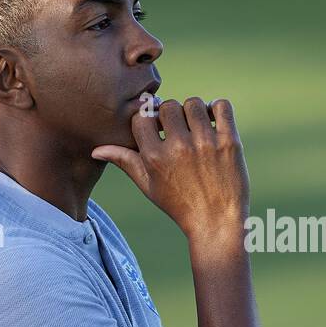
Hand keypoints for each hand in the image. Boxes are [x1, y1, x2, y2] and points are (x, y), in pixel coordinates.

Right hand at [91, 96, 248, 239]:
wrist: (216, 224)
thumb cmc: (179, 206)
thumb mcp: (148, 186)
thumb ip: (125, 162)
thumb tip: (97, 150)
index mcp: (154, 157)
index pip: (142, 117)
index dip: (150, 119)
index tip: (158, 128)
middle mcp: (178, 147)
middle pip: (168, 105)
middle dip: (172, 114)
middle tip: (180, 128)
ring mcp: (205, 143)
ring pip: (193, 103)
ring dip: (194, 111)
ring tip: (197, 126)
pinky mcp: (229, 142)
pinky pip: (221, 106)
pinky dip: (217, 108)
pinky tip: (214, 122)